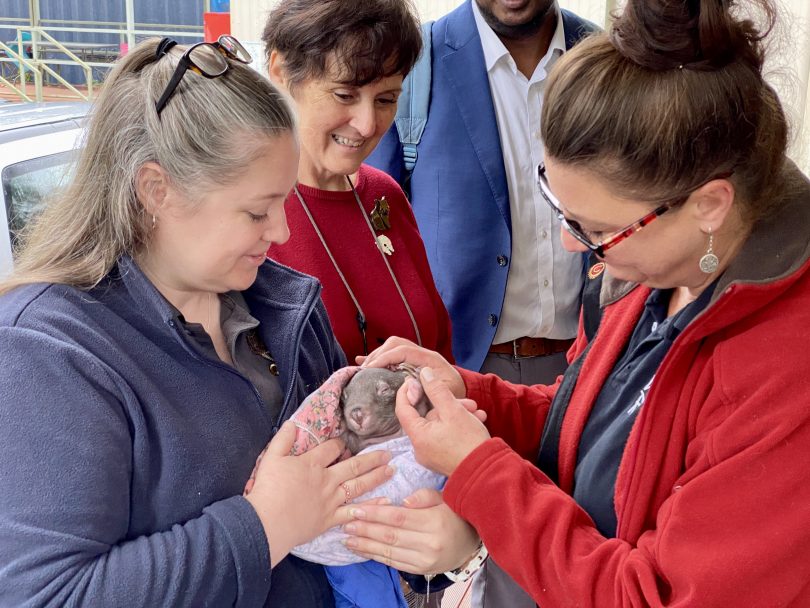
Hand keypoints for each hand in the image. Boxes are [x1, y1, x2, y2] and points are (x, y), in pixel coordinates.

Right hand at [244, 421, 393, 565]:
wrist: (267, 522)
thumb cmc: (267, 489)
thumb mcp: (271, 458)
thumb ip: (283, 439)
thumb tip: (293, 424)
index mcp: (312, 464)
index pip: (331, 449)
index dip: (340, 444)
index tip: (345, 443)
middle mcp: (327, 480)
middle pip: (353, 466)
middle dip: (372, 459)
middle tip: (388, 454)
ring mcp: (331, 500)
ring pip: (358, 486)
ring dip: (376, 477)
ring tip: (391, 470)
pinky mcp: (330, 519)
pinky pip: (354, 512)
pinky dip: (369, 507)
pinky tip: (383, 502)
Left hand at [343, 488, 479, 574]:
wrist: (470, 544)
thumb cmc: (454, 514)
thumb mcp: (444, 498)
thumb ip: (424, 496)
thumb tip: (404, 501)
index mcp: (434, 522)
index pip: (398, 518)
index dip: (375, 514)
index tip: (357, 508)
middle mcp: (429, 544)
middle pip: (390, 536)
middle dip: (365, 529)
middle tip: (346, 523)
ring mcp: (424, 560)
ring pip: (389, 552)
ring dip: (366, 545)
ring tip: (347, 538)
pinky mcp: (420, 570)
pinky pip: (394, 562)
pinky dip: (376, 556)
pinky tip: (362, 550)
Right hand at [357, 336, 465, 398]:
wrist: (462, 391)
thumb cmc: (455, 393)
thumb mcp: (448, 394)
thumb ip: (433, 391)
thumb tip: (412, 387)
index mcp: (430, 359)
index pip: (404, 350)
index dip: (386, 357)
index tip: (371, 368)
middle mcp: (422, 354)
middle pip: (396, 343)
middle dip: (379, 354)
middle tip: (366, 370)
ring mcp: (416, 356)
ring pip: (393, 346)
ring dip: (377, 355)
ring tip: (364, 369)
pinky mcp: (411, 362)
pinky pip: (393, 354)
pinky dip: (378, 358)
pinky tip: (363, 362)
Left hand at [399, 368, 490, 476]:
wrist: (488, 472)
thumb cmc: (470, 443)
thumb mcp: (453, 410)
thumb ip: (436, 390)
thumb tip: (423, 373)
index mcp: (418, 436)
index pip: (402, 409)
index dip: (407, 391)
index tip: (415, 379)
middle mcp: (420, 447)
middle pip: (427, 416)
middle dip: (447, 404)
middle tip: (466, 401)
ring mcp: (431, 454)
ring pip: (439, 424)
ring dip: (457, 414)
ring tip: (476, 412)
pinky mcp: (442, 458)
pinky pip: (444, 435)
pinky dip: (458, 426)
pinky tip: (476, 421)